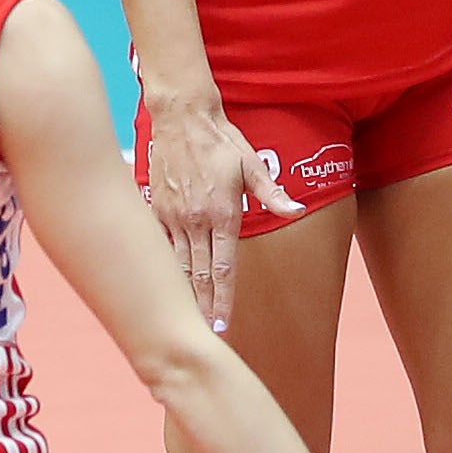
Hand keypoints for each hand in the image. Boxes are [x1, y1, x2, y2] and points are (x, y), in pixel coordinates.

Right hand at [140, 89, 293, 333]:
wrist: (181, 116)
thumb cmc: (220, 139)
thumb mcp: (251, 163)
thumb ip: (272, 192)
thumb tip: (296, 210)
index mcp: (221, 214)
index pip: (222, 268)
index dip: (223, 299)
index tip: (223, 324)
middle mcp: (194, 220)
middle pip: (197, 275)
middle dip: (202, 307)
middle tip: (204, 336)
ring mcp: (171, 216)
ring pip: (176, 265)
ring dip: (182, 294)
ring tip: (184, 320)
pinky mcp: (155, 209)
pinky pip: (159, 245)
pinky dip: (162, 268)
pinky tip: (163, 286)